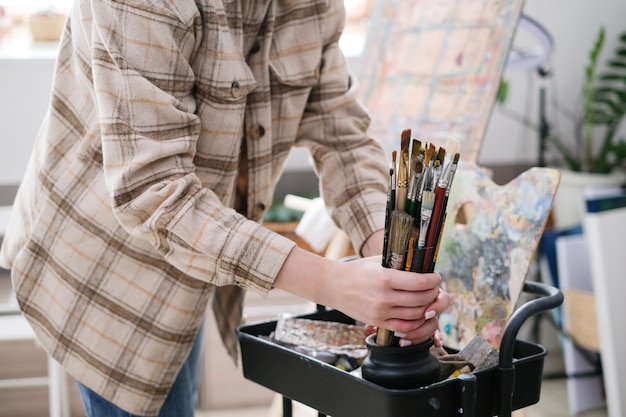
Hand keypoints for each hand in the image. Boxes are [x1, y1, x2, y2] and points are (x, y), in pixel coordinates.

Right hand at [274, 247, 449, 346]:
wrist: (333, 286)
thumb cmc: (357, 270)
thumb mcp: (378, 261)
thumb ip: (399, 263)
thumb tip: (423, 263)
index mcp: (385, 278)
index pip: (420, 282)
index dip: (433, 280)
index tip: (435, 277)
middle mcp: (384, 297)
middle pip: (421, 299)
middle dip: (433, 293)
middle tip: (434, 288)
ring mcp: (381, 312)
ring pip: (416, 314)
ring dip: (427, 307)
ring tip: (427, 299)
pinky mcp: (378, 322)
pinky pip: (405, 327)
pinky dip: (416, 322)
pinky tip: (418, 314)